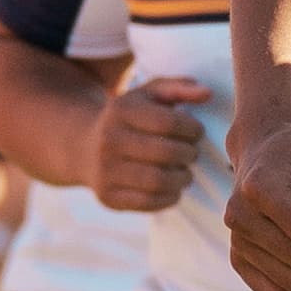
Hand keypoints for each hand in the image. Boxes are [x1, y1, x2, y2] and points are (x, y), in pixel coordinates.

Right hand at [89, 77, 211, 211]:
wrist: (84, 148)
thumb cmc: (129, 118)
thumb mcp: (148, 95)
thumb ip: (178, 88)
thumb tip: (206, 94)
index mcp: (121, 111)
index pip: (168, 122)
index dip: (192, 129)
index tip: (197, 132)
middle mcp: (109, 140)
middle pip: (165, 153)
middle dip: (189, 154)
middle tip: (192, 153)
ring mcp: (105, 171)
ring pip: (158, 181)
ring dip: (182, 178)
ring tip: (185, 172)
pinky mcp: (108, 197)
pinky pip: (148, 203)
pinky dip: (169, 197)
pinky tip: (172, 188)